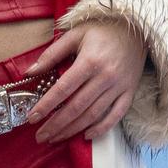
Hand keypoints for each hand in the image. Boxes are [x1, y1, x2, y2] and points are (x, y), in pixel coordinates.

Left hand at [24, 20, 146, 143]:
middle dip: (56, 124)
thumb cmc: (102, 30)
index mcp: (89, 61)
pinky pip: (116, 116)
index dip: (46, 105)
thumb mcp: (75, 34)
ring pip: (93, 114)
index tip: (32, 118)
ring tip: (56, 138)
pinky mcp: (129, 92)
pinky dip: (102, 128)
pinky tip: (86, 136)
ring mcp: (119, 87)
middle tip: (41, 136)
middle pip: (76, 107)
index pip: (63, 89)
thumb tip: (30, 72)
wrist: (138, 29)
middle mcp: (105, 77)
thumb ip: (52, 54)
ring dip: (73, 129)